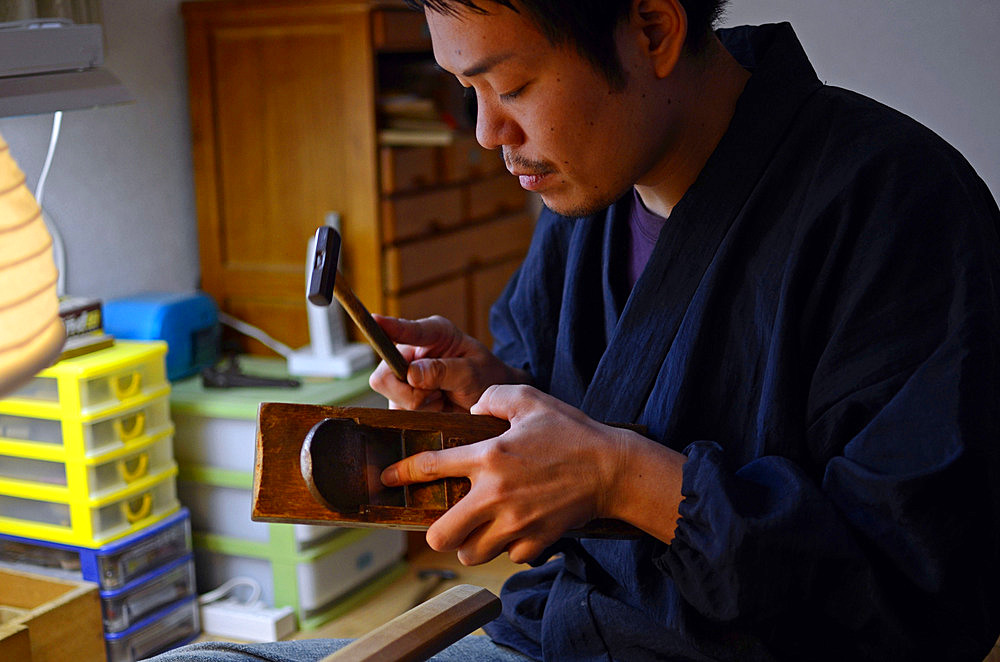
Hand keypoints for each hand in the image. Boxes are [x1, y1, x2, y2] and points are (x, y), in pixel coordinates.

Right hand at [368, 315, 530, 411]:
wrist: (490, 403)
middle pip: (385, 375)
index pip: (408, 330)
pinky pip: (398, 411)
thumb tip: (411, 374)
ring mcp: (403, 375)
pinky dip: (419, 415)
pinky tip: (436, 408)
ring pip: (392, 397)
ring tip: (443, 399)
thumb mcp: (473, 372)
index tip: (374, 319)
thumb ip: (444, 371)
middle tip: (439, 394)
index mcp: (434, 333)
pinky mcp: (401, 397)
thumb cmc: (486, 378)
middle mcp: (412, 351)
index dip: (390, 327)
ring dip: (420, 404)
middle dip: (411, 392)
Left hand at [381, 384, 640, 564]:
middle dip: (436, 531)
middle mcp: (494, 495)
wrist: (613, 468)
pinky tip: (519, 529)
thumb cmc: (572, 432)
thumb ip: (493, 396)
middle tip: (447, 520)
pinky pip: (508, 557)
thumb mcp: (530, 399)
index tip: (386, 480)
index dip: (401, 474)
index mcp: (488, 457)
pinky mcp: (535, 542)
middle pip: (440, 535)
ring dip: (471, 543)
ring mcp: (515, 524)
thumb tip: (472, 406)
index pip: (430, 467)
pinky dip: (509, 547)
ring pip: (470, 553)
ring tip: (482, 528)